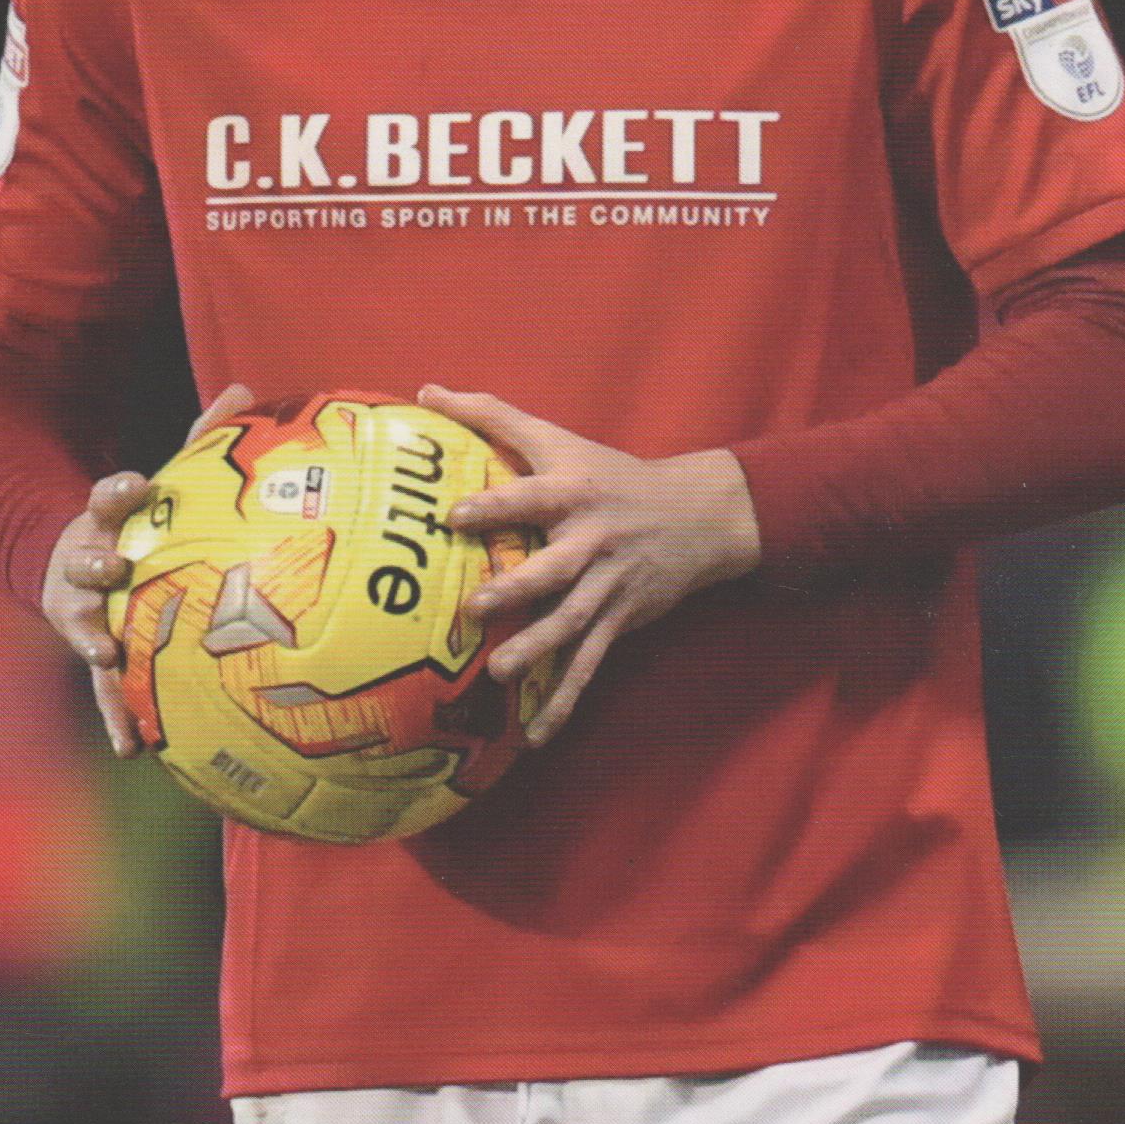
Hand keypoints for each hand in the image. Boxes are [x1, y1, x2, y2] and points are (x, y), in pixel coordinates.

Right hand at [42, 383, 254, 755]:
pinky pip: (104, 690)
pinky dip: (115, 717)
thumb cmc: (138, 522)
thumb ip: (202, 439)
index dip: (116, 491)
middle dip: (93, 563)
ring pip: (84, 627)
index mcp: (105, 521)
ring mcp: (84, 614)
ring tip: (109, 652)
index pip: (105, 499)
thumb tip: (248, 388)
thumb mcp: (164, 483)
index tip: (135, 484)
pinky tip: (132, 749)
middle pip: (82, 562)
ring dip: (94, 639)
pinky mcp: (94, 654)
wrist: (72, 564)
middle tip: (112, 566)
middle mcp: (86, 566)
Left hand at [420, 384, 760, 746]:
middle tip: (476, 609)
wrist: (697, 514)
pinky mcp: (621, 619)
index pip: (532, 497)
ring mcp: (610, 585)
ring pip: (574, 621)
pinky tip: (539, 733)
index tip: (455, 516)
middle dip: (519, 588)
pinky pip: (590, 662)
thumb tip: (427, 389)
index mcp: (575, 493)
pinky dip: (565, 699)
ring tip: (501, 672)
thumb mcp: (558, 438)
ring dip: (539, 648)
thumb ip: (492, 416)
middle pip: (556, 568)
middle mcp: (593, 540)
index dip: (496, 505)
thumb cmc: (611, 472)